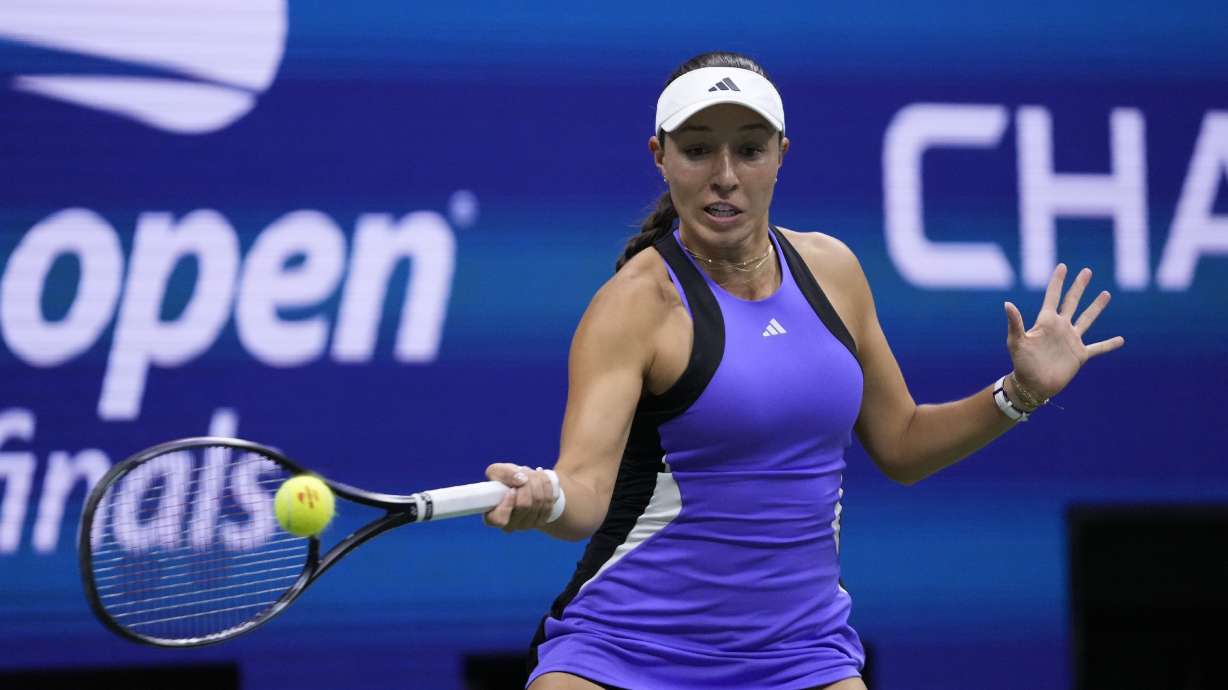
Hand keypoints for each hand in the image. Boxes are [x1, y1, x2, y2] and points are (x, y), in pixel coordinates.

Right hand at [482, 462, 556, 531]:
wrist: (525, 484)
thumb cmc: (507, 479)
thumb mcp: (498, 471)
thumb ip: (504, 473)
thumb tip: (521, 480)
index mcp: (492, 516)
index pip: (499, 520)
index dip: (507, 504)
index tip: (512, 489)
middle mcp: (509, 525)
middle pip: (524, 505)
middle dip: (527, 484)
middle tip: (525, 474)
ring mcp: (526, 525)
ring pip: (539, 502)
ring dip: (538, 482)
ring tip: (533, 473)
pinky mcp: (540, 521)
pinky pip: (549, 502)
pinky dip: (547, 486)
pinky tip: (542, 479)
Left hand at [1004, 264, 1124, 400]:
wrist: (1032, 385)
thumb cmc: (1021, 363)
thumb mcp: (1016, 341)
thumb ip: (1015, 322)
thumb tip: (1007, 303)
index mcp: (1046, 322)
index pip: (1053, 296)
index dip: (1057, 282)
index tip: (1063, 266)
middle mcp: (1060, 328)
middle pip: (1072, 302)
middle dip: (1079, 287)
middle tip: (1087, 271)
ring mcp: (1071, 340)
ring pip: (1087, 319)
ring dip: (1096, 307)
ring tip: (1105, 294)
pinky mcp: (1080, 355)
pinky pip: (1098, 348)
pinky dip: (1109, 344)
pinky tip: (1121, 340)